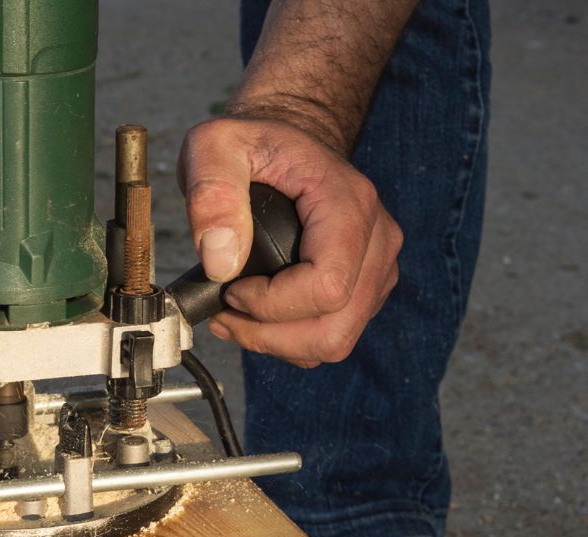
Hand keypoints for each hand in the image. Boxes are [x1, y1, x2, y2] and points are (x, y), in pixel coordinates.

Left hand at [178, 117, 400, 367]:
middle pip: (335, 328)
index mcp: (347, 203)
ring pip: (335, 341)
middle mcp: (376, 238)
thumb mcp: (214, 147)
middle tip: (224, 315)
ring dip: (278, 343)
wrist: (289, 142)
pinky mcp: (365, 287)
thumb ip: (211, 194)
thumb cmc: (254, 144)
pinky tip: (257, 317)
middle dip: (270, 336)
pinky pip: (332, 336)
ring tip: (235, 318)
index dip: (271, 303)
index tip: (230, 289)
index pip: (327, 285)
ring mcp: (376, 267)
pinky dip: (290, 340)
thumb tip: (220, 261)